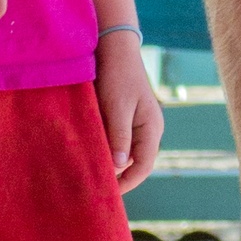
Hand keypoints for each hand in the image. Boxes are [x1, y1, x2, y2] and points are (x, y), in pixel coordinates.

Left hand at [96, 36, 163, 192]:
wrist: (114, 47)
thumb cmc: (118, 75)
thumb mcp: (117, 107)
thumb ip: (119, 137)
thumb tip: (118, 167)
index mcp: (151, 129)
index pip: (142, 166)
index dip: (127, 183)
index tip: (107, 194)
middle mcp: (147, 129)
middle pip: (134, 162)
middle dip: (117, 176)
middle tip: (94, 188)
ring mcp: (136, 123)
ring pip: (123, 152)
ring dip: (109, 162)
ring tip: (89, 173)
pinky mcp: (123, 117)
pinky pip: (116, 139)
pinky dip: (104, 148)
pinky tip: (89, 151)